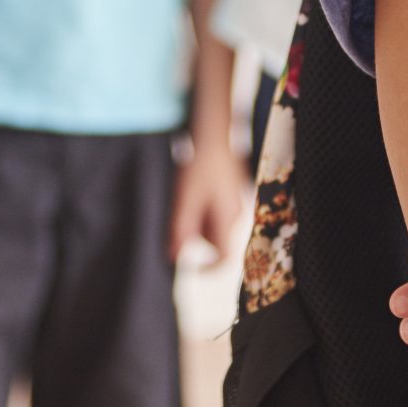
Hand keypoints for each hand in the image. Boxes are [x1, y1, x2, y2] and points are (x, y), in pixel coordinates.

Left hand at [168, 137, 253, 266]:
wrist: (214, 137)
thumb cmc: (200, 166)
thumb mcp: (184, 198)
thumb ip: (180, 229)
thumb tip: (173, 257)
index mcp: (226, 219)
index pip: (223, 257)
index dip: (209, 269)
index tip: (192, 269)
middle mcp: (234, 215)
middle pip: (214, 241)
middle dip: (195, 235)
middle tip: (181, 212)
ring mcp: (234, 205)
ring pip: (213, 227)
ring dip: (197, 221)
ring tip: (187, 196)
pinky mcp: (230, 196)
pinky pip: (215, 213)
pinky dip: (202, 209)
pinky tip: (194, 189)